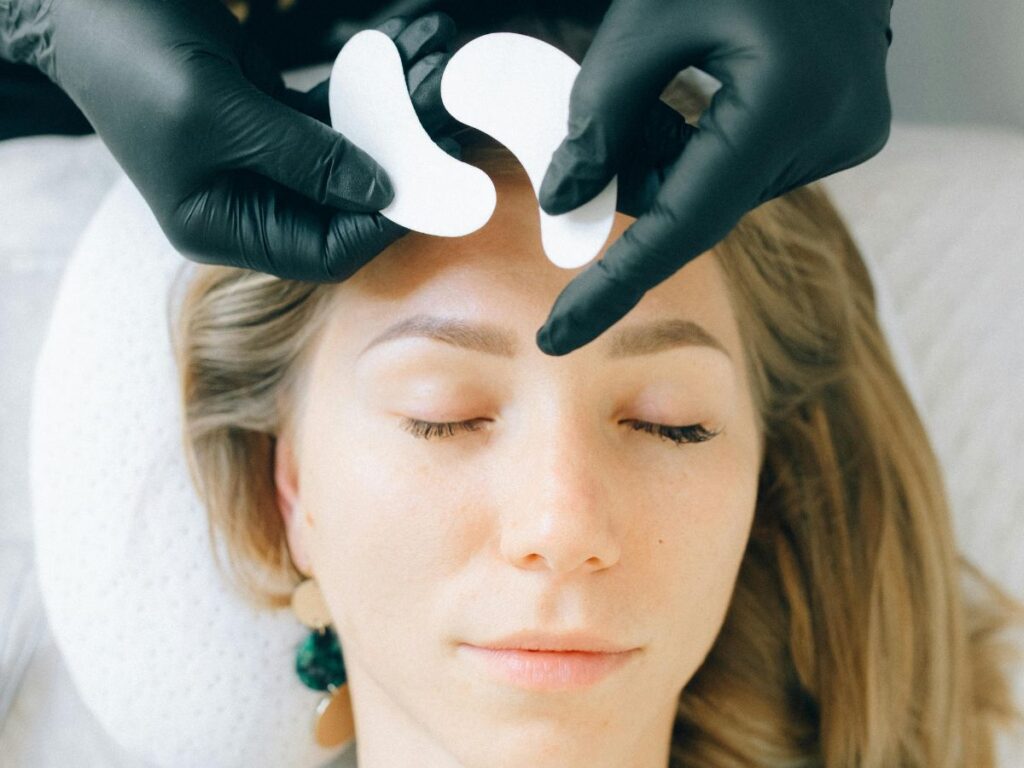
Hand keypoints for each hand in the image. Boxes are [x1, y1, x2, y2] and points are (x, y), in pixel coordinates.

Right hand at [6, 0, 455, 279]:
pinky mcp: (270, 123)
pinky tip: (404, 63)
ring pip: (347, 161)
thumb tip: (381, 190)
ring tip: (436, 75)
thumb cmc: (135, 57)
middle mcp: (245, 204)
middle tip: (447, 125)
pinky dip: (369, 97)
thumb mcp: (219, 111)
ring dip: (394, 122)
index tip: (429, 186)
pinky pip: (334, 122)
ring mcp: (260, 163)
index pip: (321, 253)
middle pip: (343, 209)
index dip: (378, 226)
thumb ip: (303, 155)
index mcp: (220, 226)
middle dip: (398, 166)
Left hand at [536, 0, 892, 354]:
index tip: (558, 334)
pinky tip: (713, 90)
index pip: (682, 227)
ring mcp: (846, 137)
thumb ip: (600, 114)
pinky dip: (710, 149)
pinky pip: (752, 168)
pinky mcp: (847, 131)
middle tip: (605, 132)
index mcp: (785, 104)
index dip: (611, 286)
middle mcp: (828, 136)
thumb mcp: (649, 16)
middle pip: (698, 207)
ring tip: (676, 82)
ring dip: (676, 159)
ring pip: (721, 191)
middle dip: (639, 180)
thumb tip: (566, 200)